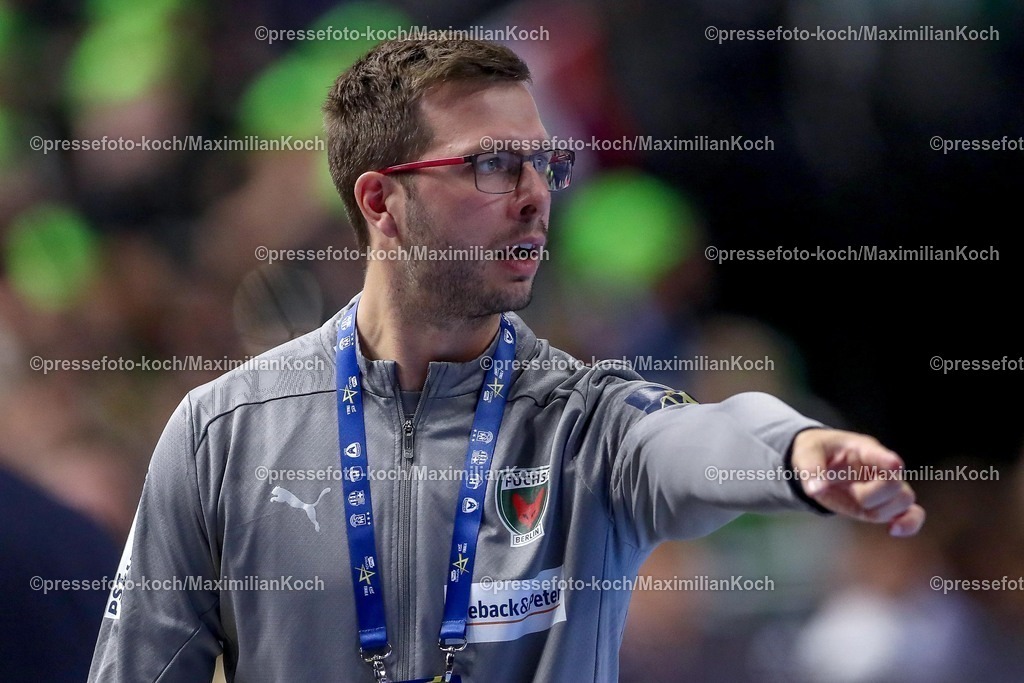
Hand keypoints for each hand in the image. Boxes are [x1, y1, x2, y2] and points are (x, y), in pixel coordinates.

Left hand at [791, 428, 925, 536]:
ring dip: (882, 510)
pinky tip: (893, 530)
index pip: (878, 454)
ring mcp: (886, 487)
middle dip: (871, 495)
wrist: (819, 462)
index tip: (894, 465)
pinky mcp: (886, 505)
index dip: (886, 460)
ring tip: (859, 504)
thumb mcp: (806, 454)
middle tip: (850, 491)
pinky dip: (909, 524)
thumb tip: (816, 490)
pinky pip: (912, 515)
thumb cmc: (816, 452)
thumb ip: (811, 470)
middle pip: (894, 484)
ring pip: (904, 500)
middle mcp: (881, 468)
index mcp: (863, 449)